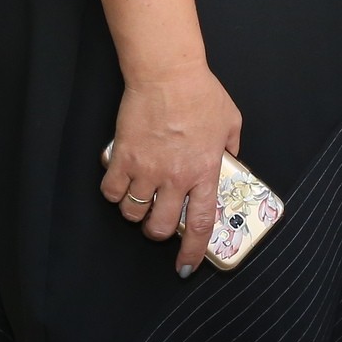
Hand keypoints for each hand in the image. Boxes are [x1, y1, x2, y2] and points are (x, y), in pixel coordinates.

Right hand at [101, 65, 242, 277]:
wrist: (168, 74)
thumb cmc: (202, 94)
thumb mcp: (230, 122)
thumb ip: (229, 149)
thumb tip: (227, 163)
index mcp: (205, 171)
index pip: (201, 224)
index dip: (192, 252)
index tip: (185, 266)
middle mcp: (175, 177)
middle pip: (160, 228)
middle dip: (158, 232)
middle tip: (159, 219)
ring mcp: (146, 170)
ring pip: (131, 213)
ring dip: (135, 211)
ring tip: (141, 195)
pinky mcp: (122, 158)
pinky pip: (110, 192)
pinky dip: (114, 192)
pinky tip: (122, 180)